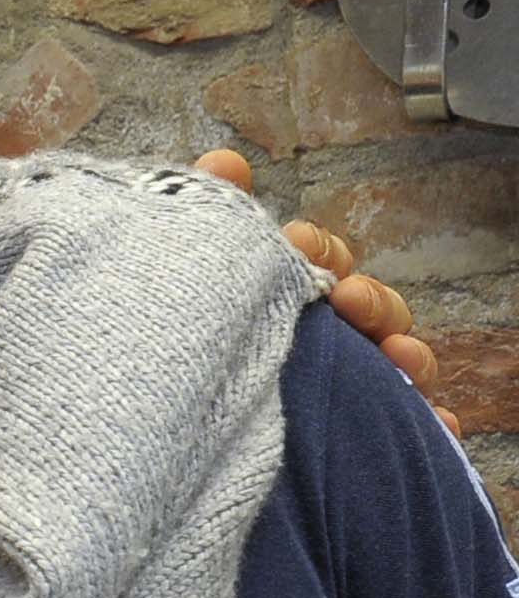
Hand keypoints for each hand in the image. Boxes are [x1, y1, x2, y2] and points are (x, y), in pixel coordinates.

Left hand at [192, 150, 460, 435]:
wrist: (165, 427)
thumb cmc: (191, 346)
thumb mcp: (193, 277)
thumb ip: (212, 213)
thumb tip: (222, 161)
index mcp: (293, 297)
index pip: (324, 262)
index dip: (317, 250)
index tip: (292, 242)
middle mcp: (332, 339)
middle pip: (375, 310)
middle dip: (369, 298)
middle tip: (341, 295)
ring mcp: (355, 386)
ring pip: (405, 364)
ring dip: (410, 352)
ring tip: (394, 351)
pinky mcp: (366, 437)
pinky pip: (416, 429)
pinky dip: (432, 422)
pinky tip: (432, 421)